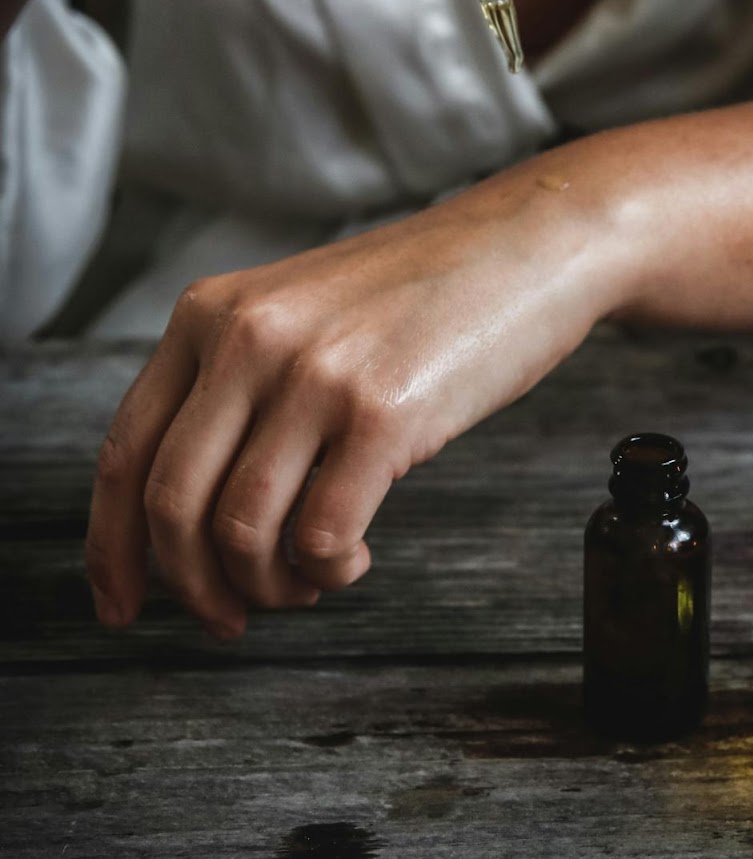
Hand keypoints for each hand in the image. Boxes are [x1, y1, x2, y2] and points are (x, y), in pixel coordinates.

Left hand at [85, 166, 631, 636]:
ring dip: (267, 586)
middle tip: (230, 617)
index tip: (121, 602)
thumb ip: (240, 382)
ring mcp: (315, 374)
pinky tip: (353, 558)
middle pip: (171, 503)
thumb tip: (201, 512)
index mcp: (211, 313)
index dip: (113, 547)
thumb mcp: (303, 313)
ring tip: (307, 583)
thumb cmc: (429, 291)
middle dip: (191, 587)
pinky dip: (327, 570)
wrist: (532, 244)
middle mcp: (248, 339)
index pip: (125, 452)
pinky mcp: (384, 414)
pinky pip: (320, 534)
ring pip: (239, 529)